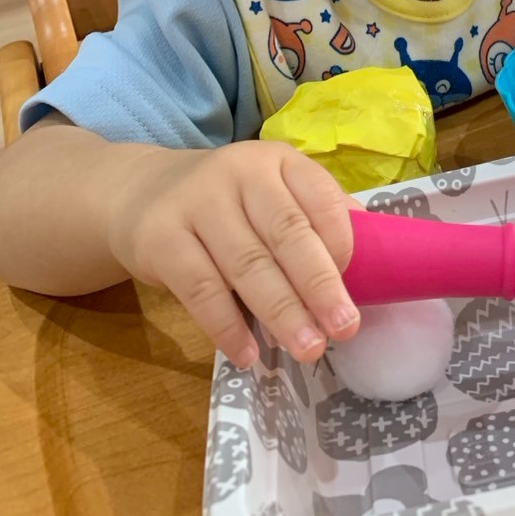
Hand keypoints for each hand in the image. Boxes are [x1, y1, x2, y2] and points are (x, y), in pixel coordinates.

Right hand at [106, 140, 360, 367]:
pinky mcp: (160, 237)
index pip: (319, 196)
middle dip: (319, 285)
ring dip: (280, 313)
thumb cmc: (227, 205)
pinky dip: (227, 326)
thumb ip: (313, 219)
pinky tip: (248, 354)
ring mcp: (197, 202)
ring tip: (308, 350)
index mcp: (278, 161)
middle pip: (286, 232)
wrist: (138, 194)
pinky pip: (200, 288)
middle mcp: (239, 172)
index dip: (342, 240)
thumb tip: (375, 260)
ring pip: (247, 264)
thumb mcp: (271, 194)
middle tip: (345, 329)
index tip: (358, 285)